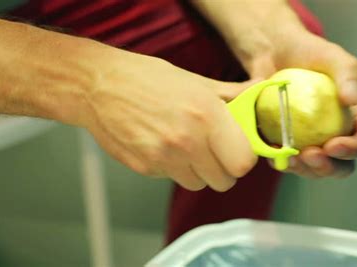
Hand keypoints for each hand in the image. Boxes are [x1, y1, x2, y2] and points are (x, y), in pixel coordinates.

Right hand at [82, 52, 256, 190]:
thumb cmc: (146, 78)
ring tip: (186, 146)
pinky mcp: (145, 168)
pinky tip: (163, 146)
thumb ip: (232, 94)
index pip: (243, 162)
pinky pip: (172, 178)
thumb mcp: (195, 81)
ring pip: (198, 184)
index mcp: (206, 115)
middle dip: (223, 169)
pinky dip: (174, 169)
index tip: (238, 150)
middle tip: (215, 151)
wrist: (97, 86)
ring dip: (198, 171)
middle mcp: (187, 140)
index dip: (244, 158)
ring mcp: (164, 158)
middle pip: (224, 181)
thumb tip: (259, 91)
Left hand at [194, 1, 356, 177]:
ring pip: (315, 170)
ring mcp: (312, 141)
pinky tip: (273, 155)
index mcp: (355, 117)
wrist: (275, 53)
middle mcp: (337, 134)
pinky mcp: (288, 143)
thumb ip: (348, 74)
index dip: (355, 149)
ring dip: (304, 170)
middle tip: (309, 154)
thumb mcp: (334, 57)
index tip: (333, 144)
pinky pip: (288, 163)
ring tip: (289, 156)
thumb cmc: (310, 52)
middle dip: (328, 168)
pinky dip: (282, 163)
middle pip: (343, 166)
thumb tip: (352, 99)